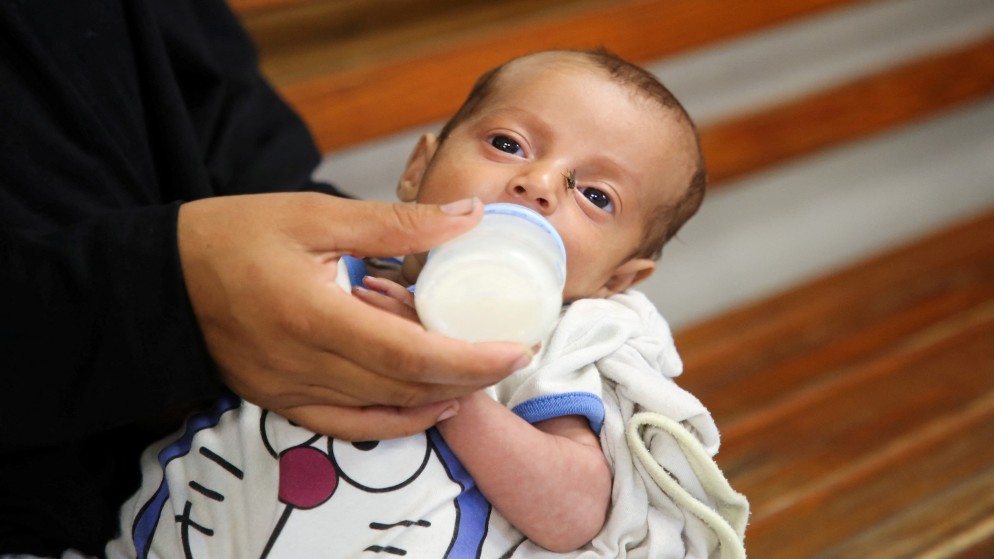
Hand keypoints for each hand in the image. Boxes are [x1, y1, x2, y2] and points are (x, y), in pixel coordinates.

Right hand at [178, 193, 532, 439]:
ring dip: (437, 399)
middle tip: (510, 359)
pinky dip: (394, 420)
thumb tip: (467, 217)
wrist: (163, 276)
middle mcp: (302, 365)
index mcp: (313, 315)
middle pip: (404, 388)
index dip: (471, 359)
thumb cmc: (235, 235)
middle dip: (468, 379)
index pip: (411, 353)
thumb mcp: (315, 214)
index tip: (514, 350)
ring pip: (382, 411)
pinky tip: (428, 405)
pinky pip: (348, 425)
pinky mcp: (279, 401)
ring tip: (478, 377)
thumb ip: (396, 222)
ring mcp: (288, 391)